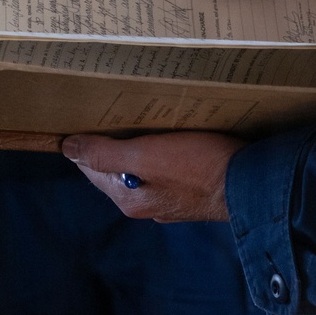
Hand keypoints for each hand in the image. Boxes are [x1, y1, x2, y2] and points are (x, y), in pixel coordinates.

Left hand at [62, 132, 239, 220]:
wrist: (249, 185)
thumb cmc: (196, 166)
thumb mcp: (146, 155)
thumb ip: (106, 154)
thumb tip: (66, 149)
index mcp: (128, 197)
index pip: (92, 168)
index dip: (87, 142)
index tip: (91, 115)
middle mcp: (144, 204)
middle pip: (117, 168)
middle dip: (115, 143)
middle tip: (121, 110)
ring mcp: (169, 201)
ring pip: (143, 168)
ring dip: (141, 147)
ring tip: (148, 118)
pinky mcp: (191, 193)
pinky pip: (167, 170)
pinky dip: (163, 153)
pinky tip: (175, 136)